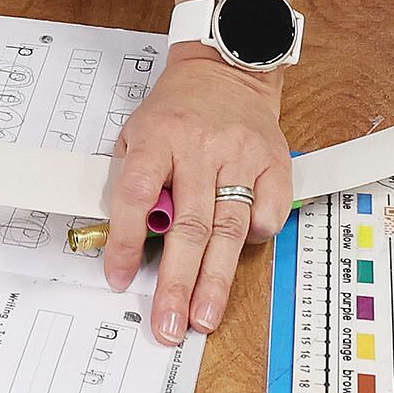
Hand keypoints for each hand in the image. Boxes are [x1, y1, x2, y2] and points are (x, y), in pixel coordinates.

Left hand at [100, 51, 289, 345]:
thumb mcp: (137, 132)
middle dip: (178, 282)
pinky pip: (268, 212)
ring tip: (204, 316)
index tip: (119, 277)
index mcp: (159, 137)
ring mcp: (241, 155)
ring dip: (216, 279)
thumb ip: (131, 181)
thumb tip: (125, 242)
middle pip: (189, 225)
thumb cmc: (177, 110)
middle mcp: (201, 148)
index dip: (125, 240)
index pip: (136, 194)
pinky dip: (256, 237)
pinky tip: (240, 255)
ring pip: (229, 227)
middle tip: (169, 323)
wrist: (227, 69)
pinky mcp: (274, 162)